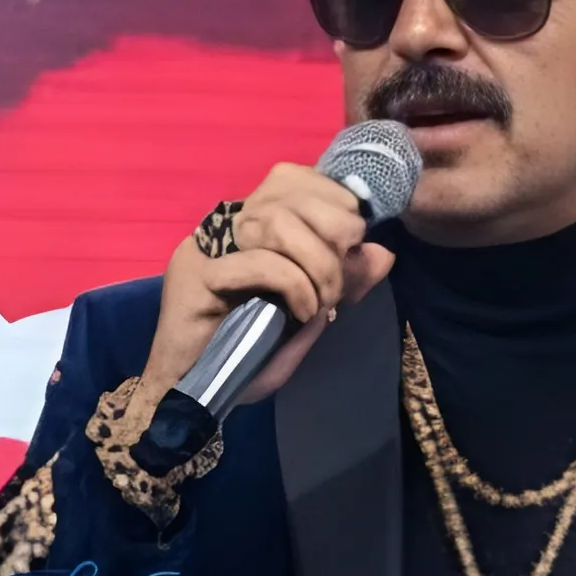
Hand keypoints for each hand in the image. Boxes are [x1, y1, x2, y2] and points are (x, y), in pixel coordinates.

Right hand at [136, 163, 394, 413]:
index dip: (332, 198)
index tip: (355, 240)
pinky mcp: (194, 276)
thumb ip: (344, 283)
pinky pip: (257, 262)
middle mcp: (224, 227)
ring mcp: (204, 248)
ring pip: (273, 220)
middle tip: (341, 278)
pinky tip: (302, 312)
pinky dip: (293, 285)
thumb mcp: (312, 316)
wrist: (192, 396)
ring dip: (316, 263)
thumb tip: (383, 253)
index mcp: (249, 226)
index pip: (292, 178)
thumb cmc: (248, 359)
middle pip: (284, 190)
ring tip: (323, 301)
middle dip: (332, 229)